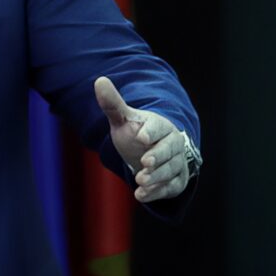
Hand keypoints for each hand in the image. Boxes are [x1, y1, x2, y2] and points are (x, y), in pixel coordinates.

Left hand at [94, 76, 190, 203]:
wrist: (149, 153)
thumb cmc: (136, 133)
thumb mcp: (123, 119)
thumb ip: (113, 104)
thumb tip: (99, 80)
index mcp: (160, 125)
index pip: (159, 127)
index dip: (151, 132)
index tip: (141, 136)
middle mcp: (172, 144)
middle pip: (169, 151)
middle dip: (157, 158)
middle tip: (144, 164)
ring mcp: (176, 163)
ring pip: (170, 171)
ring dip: (156, 178)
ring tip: (140, 182)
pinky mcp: (176, 181)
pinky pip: (170, 188)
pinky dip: (157, 193)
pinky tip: (141, 195)